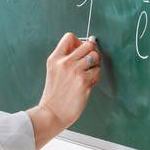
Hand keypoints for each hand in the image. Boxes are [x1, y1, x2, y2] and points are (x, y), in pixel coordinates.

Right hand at [27, 33, 100, 148]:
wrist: (52, 113)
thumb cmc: (54, 95)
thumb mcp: (54, 71)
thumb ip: (65, 59)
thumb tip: (83, 48)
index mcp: (55, 58)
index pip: (69, 37)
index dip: (79, 42)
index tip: (80, 51)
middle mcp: (64, 62)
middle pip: (87, 45)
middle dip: (91, 52)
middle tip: (89, 62)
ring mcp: (74, 71)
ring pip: (95, 57)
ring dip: (95, 65)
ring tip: (89, 74)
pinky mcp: (83, 81)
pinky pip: (97, 71)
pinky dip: (96, 77)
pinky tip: (88, 83)